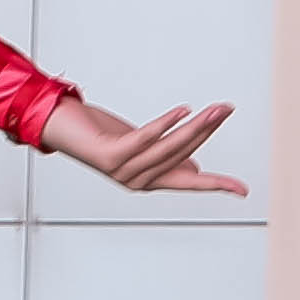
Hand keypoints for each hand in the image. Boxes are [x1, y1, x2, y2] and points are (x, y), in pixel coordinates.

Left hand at [40, 95, 249, 196]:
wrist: (56, 128)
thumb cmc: (95, 134)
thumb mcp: (136, 145)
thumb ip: (163, 153)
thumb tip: (191, 162)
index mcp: (148, 180)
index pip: (191, 183)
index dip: (217, 186)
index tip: (243, 191)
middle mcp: (138, 180)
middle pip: (184, 156)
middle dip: (208, 131)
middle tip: (227, 110)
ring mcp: (123, 170)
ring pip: (169, 148)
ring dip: (195, 126)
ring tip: (214, 109)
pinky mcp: (110, 156)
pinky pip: (145, 140)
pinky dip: (166, 125)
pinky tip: (182, 110)